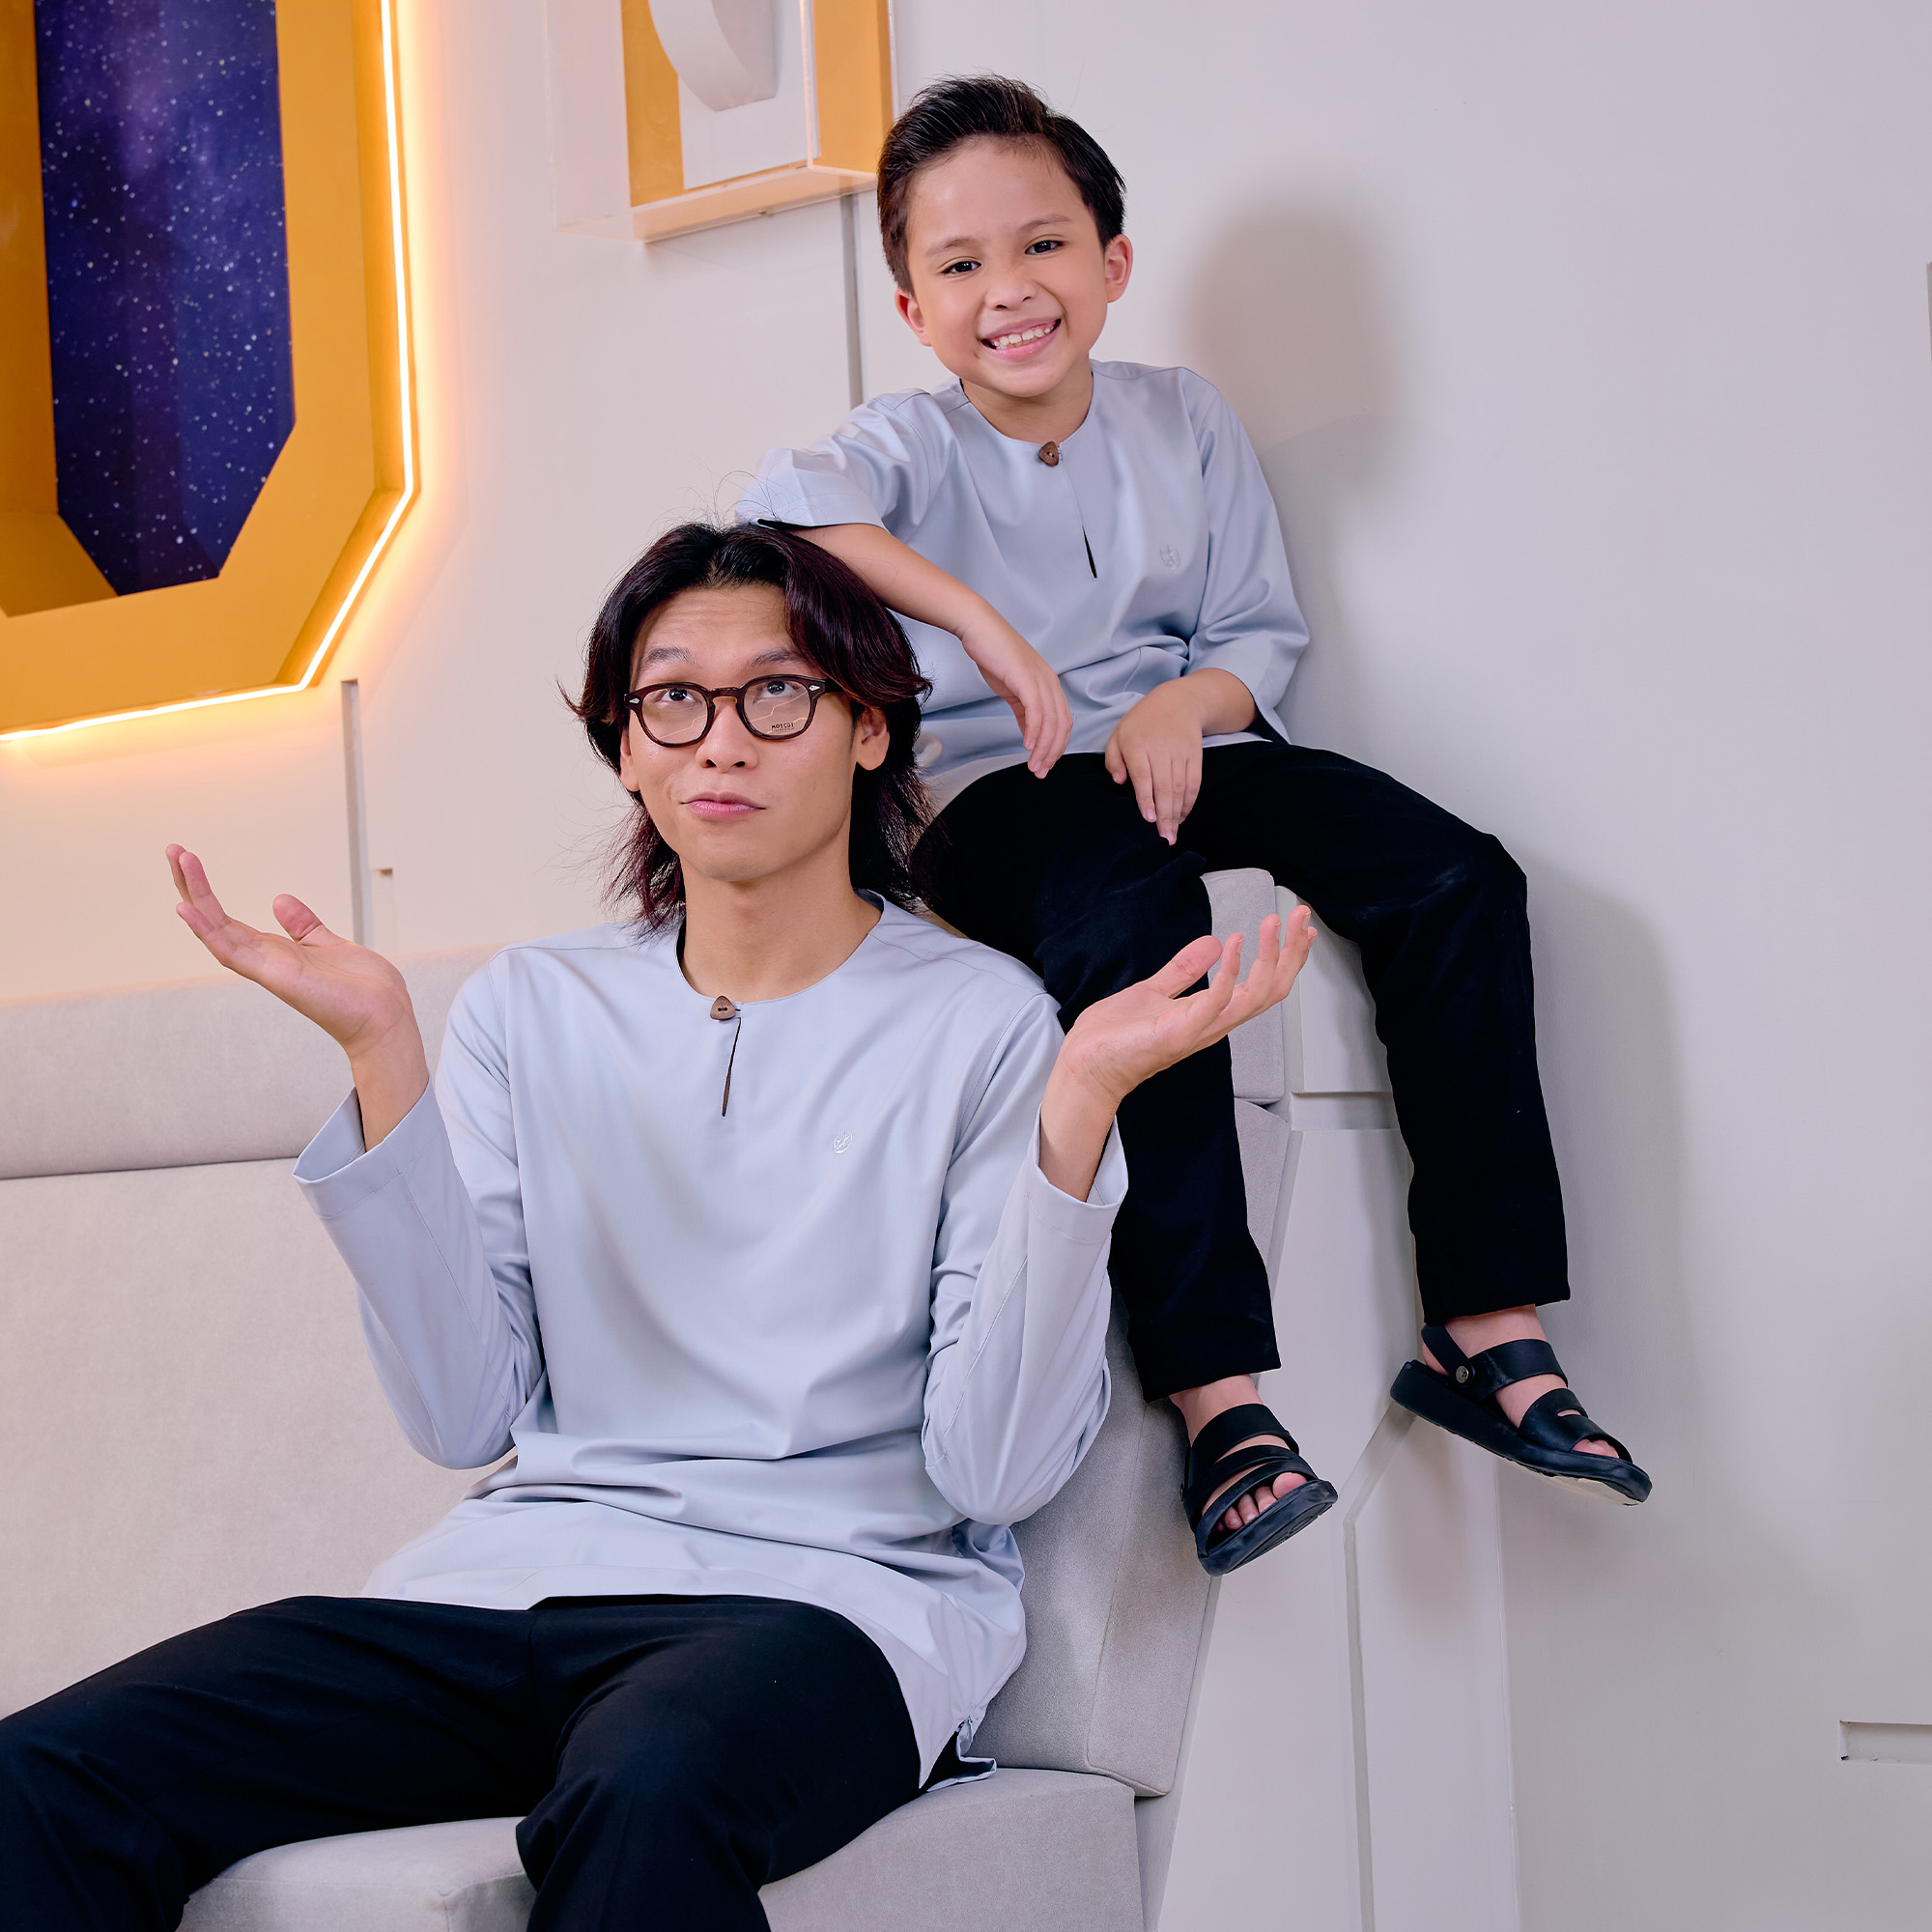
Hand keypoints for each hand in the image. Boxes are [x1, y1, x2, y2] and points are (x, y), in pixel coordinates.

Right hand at [167, 845, 427, 1145]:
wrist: (384, 1016)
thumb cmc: (362, 989)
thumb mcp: (329, 944)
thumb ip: (303, 925)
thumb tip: (279, 900)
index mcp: (274, 951)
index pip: (227, 918)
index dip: (205, 891)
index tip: (189, 861)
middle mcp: (263, 959)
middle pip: (213, 919)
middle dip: (191, 885)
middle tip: (172, 849)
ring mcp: (265, 968)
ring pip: (216, 928)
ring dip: (195, 895)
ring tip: (178, 860)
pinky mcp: (274, 975)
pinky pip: (231, 951)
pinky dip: (206, 930)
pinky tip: (186, 907)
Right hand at [957, 613, 1071, 777]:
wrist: (979, 628)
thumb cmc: (994, 654)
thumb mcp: (1012, 687)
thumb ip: (1023, 709)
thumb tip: (1030, 733)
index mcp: (1049, 684)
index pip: (1062, 721)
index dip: (1056, 746)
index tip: (1045, 764)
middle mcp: (1050, 682)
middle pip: (1061, 725)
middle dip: (1052, 752)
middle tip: (1040, 772)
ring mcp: (1039, 679)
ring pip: (1050, 721)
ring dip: (1043, 748)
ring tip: (1034, 765)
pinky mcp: (1025, 678)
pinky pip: (1035, 711)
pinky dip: (1033, 731)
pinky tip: (1028, 745)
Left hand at [1037, 909, 1315, 1198]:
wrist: (1085, 1066)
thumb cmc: (1115, 1037)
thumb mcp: (1153, 991)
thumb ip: (1183, 970)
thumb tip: (1212, 942)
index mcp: (1211, 1013)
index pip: (1264, 986)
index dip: (1287, 958)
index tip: (1300, 927)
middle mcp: (1213, 1023)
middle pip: (1271, 991)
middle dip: (1291, 954)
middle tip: (1301, 917)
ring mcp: (1199, 1029)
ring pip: (1255, 997)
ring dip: (1270, 958)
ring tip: (1272, 924)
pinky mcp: (1178, 1033)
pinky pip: (1215, 1003)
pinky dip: (1228, 973)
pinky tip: (1232, 944)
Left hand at [1103, 681, 1208, 843]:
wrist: (1177, 701)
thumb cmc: (1141, 723)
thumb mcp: (1118, 734)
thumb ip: (1113, 760)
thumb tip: (1118, 782)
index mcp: (1137, 744)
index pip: (1143, 775)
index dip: (1146, 798)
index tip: (1148, 819)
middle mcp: (1161, 748)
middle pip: (1165, 786)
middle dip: (1165, 815)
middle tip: (1163, 839)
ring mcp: (1180, 752)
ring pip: (1181, 788)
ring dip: (1177, 814)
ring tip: (1172, 834)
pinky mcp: (1195, 755)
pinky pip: (1194, 782)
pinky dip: (1190, 802)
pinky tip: (1182, 816)